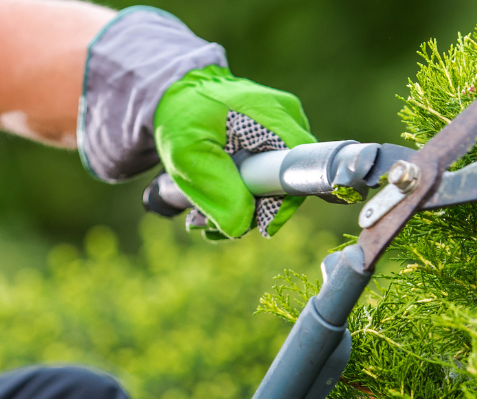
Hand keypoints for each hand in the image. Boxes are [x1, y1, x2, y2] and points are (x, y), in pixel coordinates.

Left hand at [79, 7, 313, 238]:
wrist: (176, 94)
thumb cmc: (182, 115)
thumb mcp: (188, 153)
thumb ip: (217, 189)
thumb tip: (240, 227)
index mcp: (276, 118)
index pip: (300, 172)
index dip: (280, 205)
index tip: (252, 224)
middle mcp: (288, 122)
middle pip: (287, 184)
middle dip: (251, 212)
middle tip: (208, 224)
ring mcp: (282, 131)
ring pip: (275, 187)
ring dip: (240, 209)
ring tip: (200, 217)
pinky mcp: (271, 142)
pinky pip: (266, 178)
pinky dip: (239, 195)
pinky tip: (212, 201)